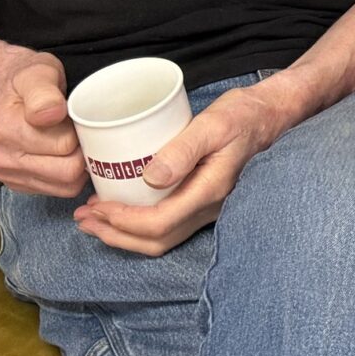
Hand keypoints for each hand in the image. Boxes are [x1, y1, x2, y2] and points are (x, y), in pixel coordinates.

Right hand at [0, 48, 85, 197]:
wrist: (4, 87)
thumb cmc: (27, 78)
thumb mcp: (38, 72)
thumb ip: (43, 92)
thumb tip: (50, 114)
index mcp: (3, 128)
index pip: (63, 146)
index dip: (81, 132)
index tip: (78, 117)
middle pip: (66, 172)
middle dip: (82, 152)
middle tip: (83, 131)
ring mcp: (7, 173)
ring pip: (65, 186)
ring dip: (77, 166)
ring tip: (75, 142)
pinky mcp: (17, 184)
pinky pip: (58, 191)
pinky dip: (68, 177)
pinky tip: (65, 155)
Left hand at [74, 84, 289, 255]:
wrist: (271, 115)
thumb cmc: (243, 114)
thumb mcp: (213, 123)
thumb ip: (183, 150)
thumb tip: (149, 179)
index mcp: (210, 191)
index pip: (159, 223)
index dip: (122, 221)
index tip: (96, 206)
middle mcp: (210, 208)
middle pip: (156, 241)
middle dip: (114, 234)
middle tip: (83, 219)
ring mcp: (209, 209)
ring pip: (161, 239)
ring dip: (123, 234)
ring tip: (94, 218)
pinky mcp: (203, 202)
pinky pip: (168, 227)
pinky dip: (138, 226)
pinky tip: (122, 208)